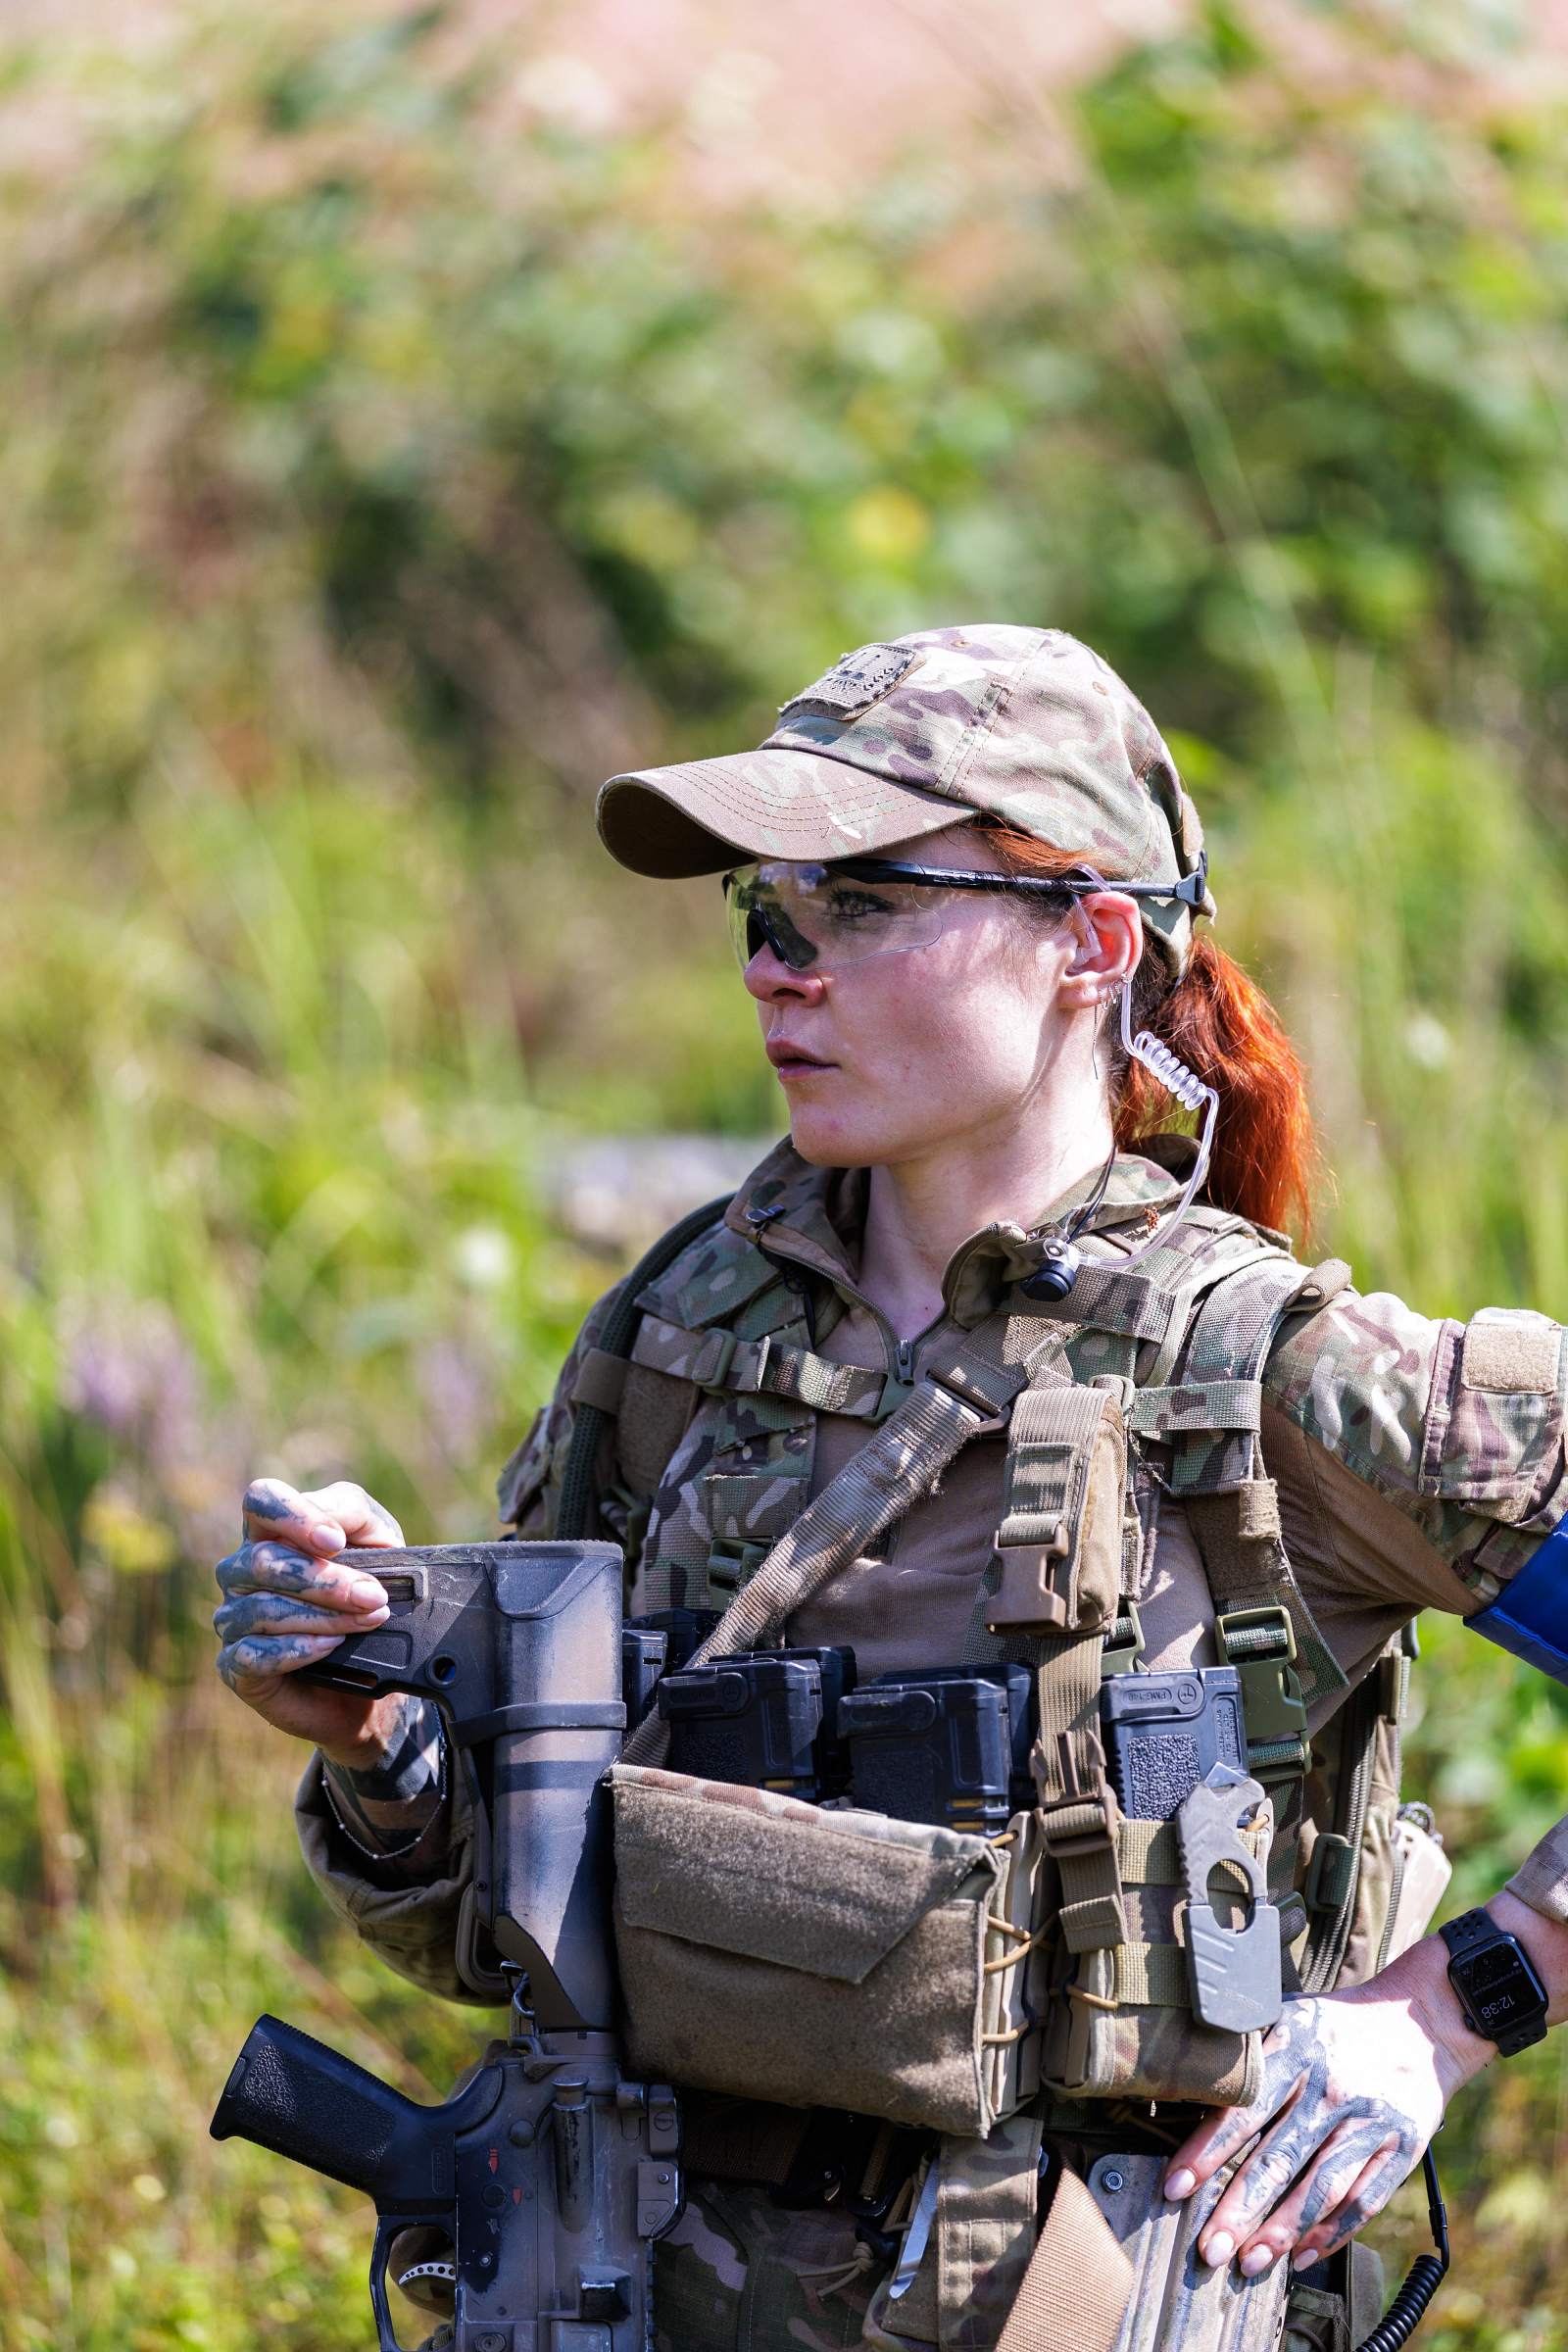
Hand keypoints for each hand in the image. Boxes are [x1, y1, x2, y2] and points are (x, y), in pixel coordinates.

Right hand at [214, 1479, 408, 1767]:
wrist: (375, 1673)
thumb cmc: (370, 1595)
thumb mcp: (379, 1545)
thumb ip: (354, 1516)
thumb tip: (332, 1525)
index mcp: (272, 1532)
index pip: (261, 1500)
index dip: (294, 1517)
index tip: (336, 1542)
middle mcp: (242, 1572)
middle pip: (262, 1560)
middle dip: (325, 1580)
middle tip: (373, 1596)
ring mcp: (234, 1619)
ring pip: (262, 1608)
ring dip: (322, 1615)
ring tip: (366, 1621)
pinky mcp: (235, 1667)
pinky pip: (253, 1654)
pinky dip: (297, 1649)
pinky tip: (330, 1645)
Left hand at [1163, 1938, 1484, 2276]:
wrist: (1418, 2022)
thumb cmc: (1336, 2025)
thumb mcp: (1290, 2015)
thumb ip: (1248, 2053)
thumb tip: (1184, 2085)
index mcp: (1297, 2049)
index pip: (1243, 2109)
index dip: (1206, 2152)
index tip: (1175, 2188)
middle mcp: (1333, 2089)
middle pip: (1279, 2159)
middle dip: (1238, 2210)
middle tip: (1207, 2250)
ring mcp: (1370, 2122)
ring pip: (1321, 2189)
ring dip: (1282, 2232)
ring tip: (1248, 2263)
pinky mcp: (1401, 2149)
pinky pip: (1363, 2201)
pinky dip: (1331, 2234)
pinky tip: (1300, 2257)